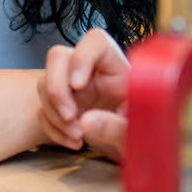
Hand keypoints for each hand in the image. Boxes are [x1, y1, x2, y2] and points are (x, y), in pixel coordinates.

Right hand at [37, 29, 130, 159]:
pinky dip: (52, 127)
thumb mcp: (139, 134)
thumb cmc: (147, 137)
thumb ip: (116, 128)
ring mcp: (74, 89)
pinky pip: (43, 108)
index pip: (96, 41)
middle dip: (56, 88)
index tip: (78, 86)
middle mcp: (93, 73)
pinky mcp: (64, 106)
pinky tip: (73, 143)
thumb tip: (86, 122)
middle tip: (70, 116)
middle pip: (59, 57)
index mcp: (117, 68)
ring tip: (78, 137)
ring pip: (45, 83)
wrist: (140, 150)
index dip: (82, 57)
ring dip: (53, 112)